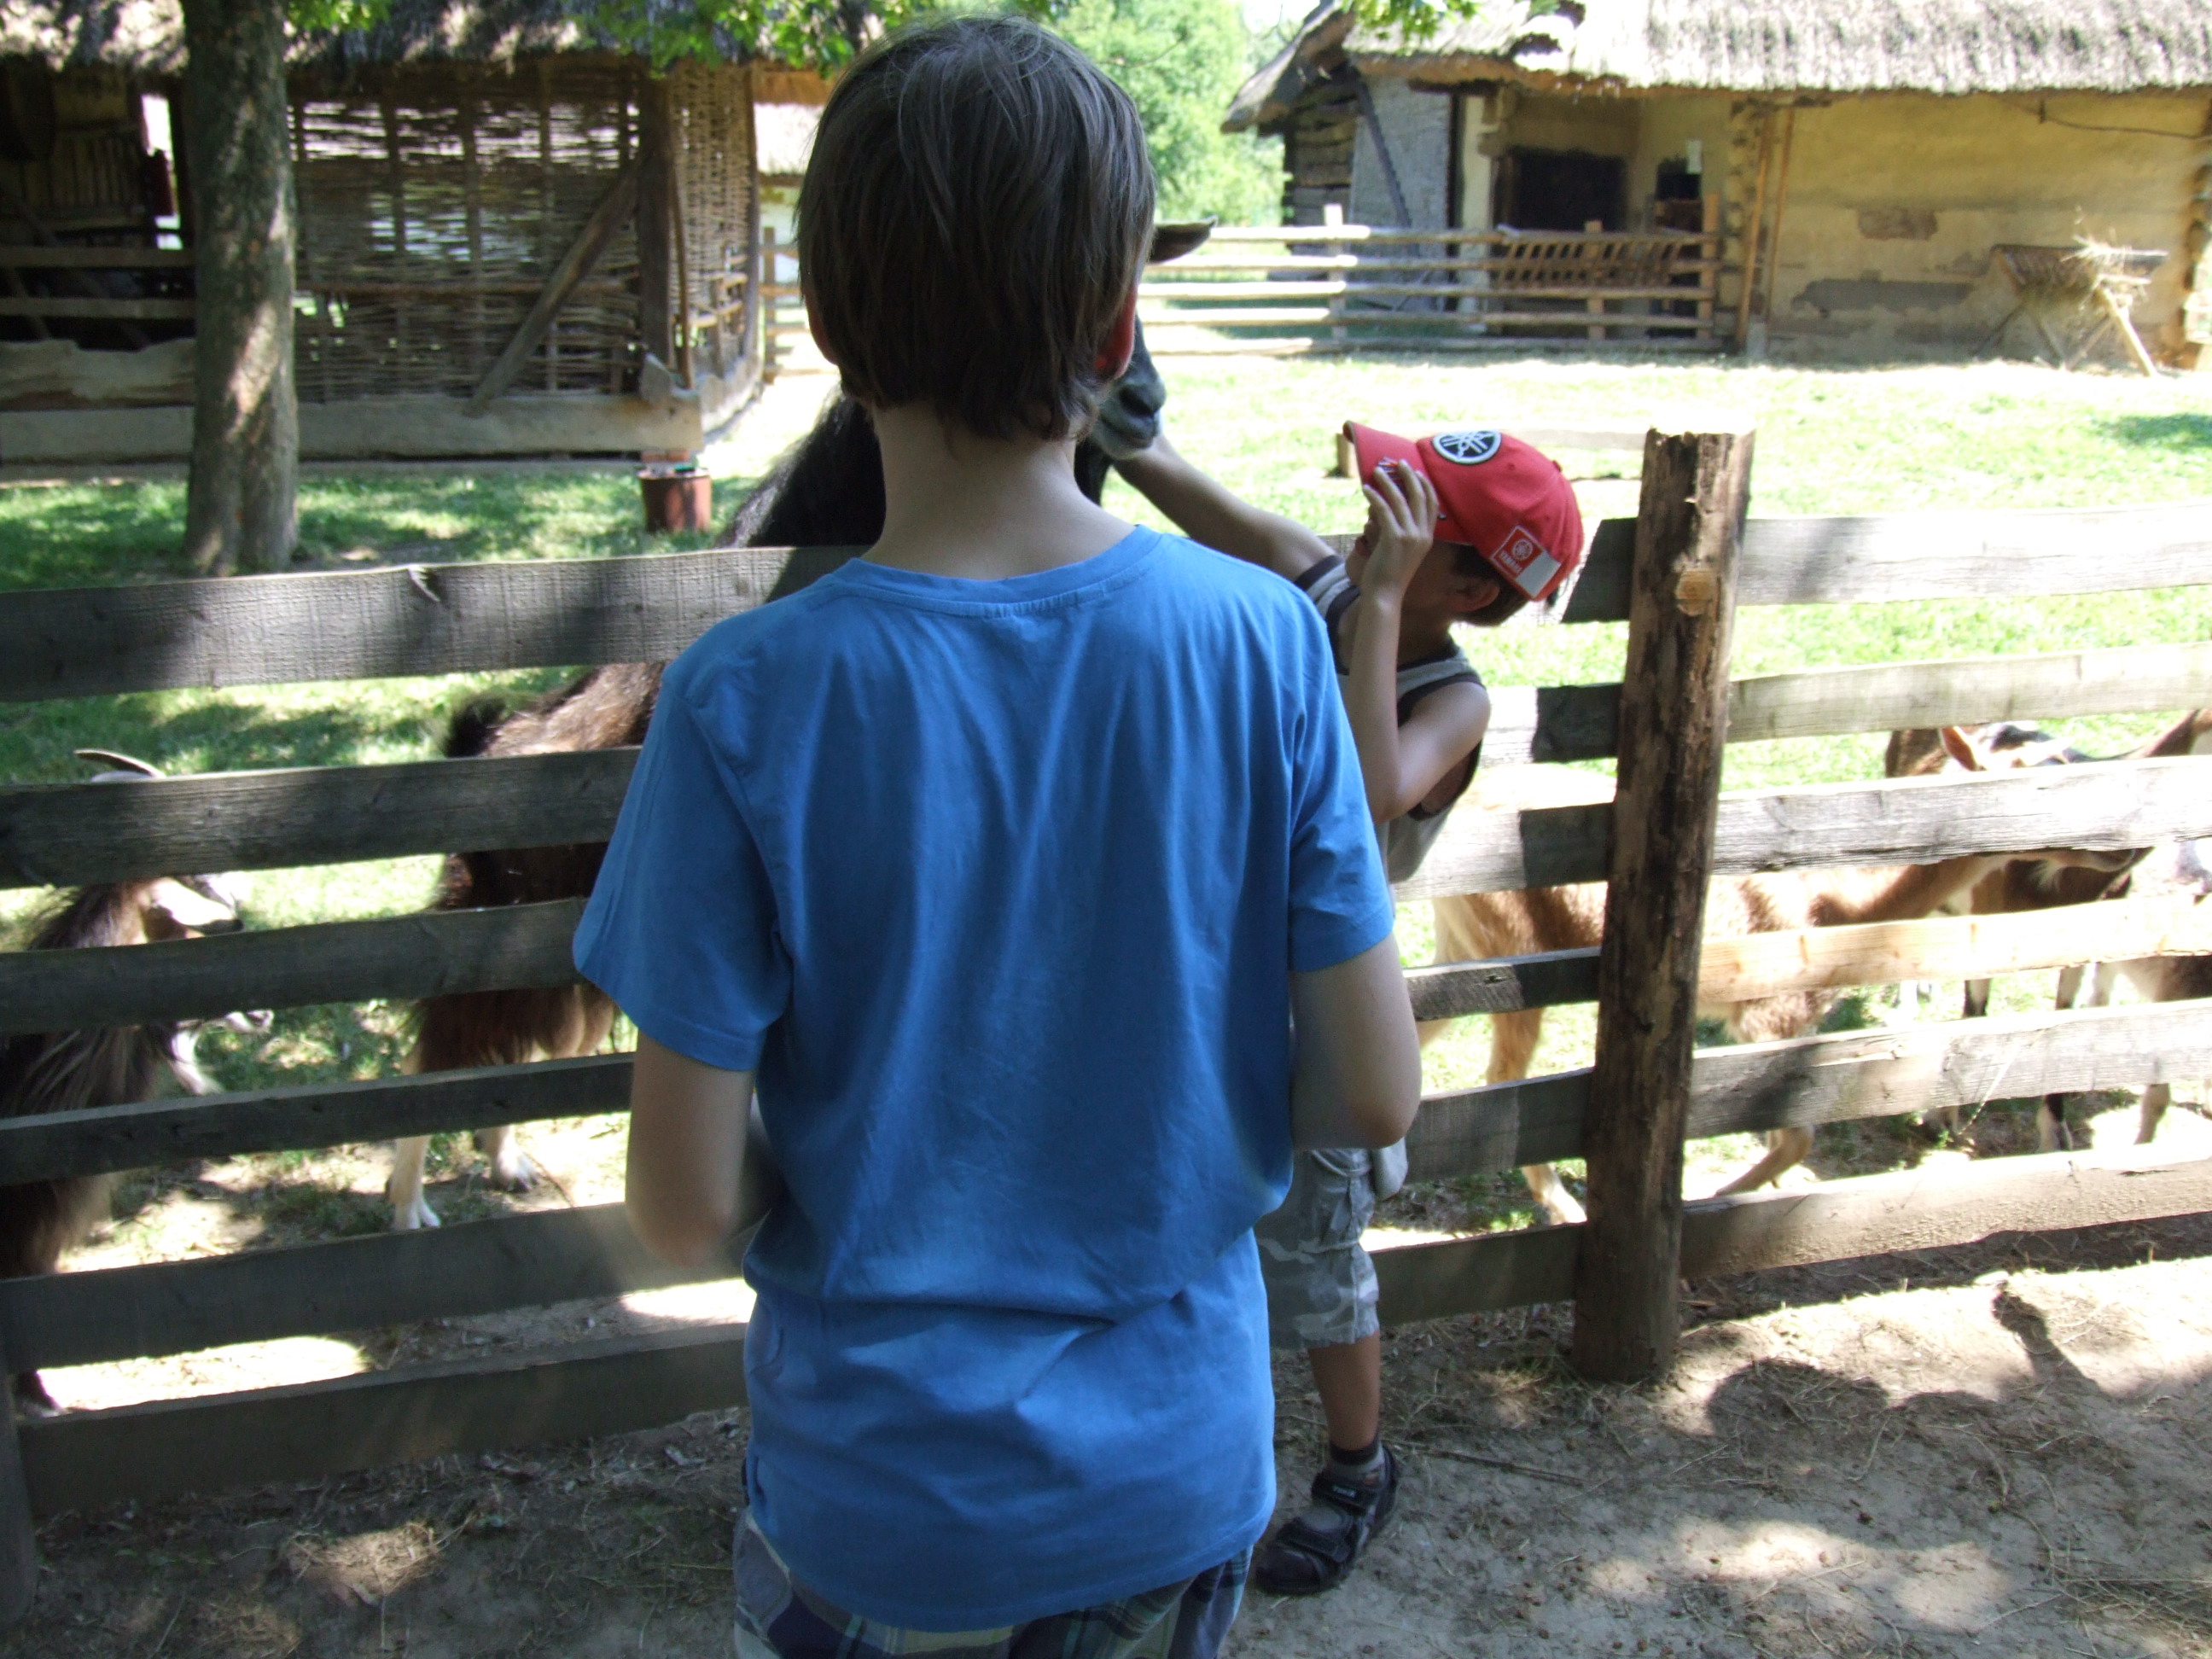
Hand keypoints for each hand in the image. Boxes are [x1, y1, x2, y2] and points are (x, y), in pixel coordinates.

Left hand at [1359, 461, 1438, 600]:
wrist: (1385, 595)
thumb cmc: (1389, 574)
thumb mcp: (1401, 551)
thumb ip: (1399, 531)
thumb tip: (1384, 510)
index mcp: (1427, 537)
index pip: (1432, 505)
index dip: (1425, 485)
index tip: (1417, 472)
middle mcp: (1422, 535)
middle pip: (1419, 497)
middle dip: (1409, 476)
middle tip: (1399, 462)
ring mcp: (1410, 537)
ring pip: (1400, 500)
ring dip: (1388, 482)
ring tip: (1376, 471)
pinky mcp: (1394, 539)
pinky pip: (1384, 510)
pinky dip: (1375, 497)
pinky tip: (1366, 489)